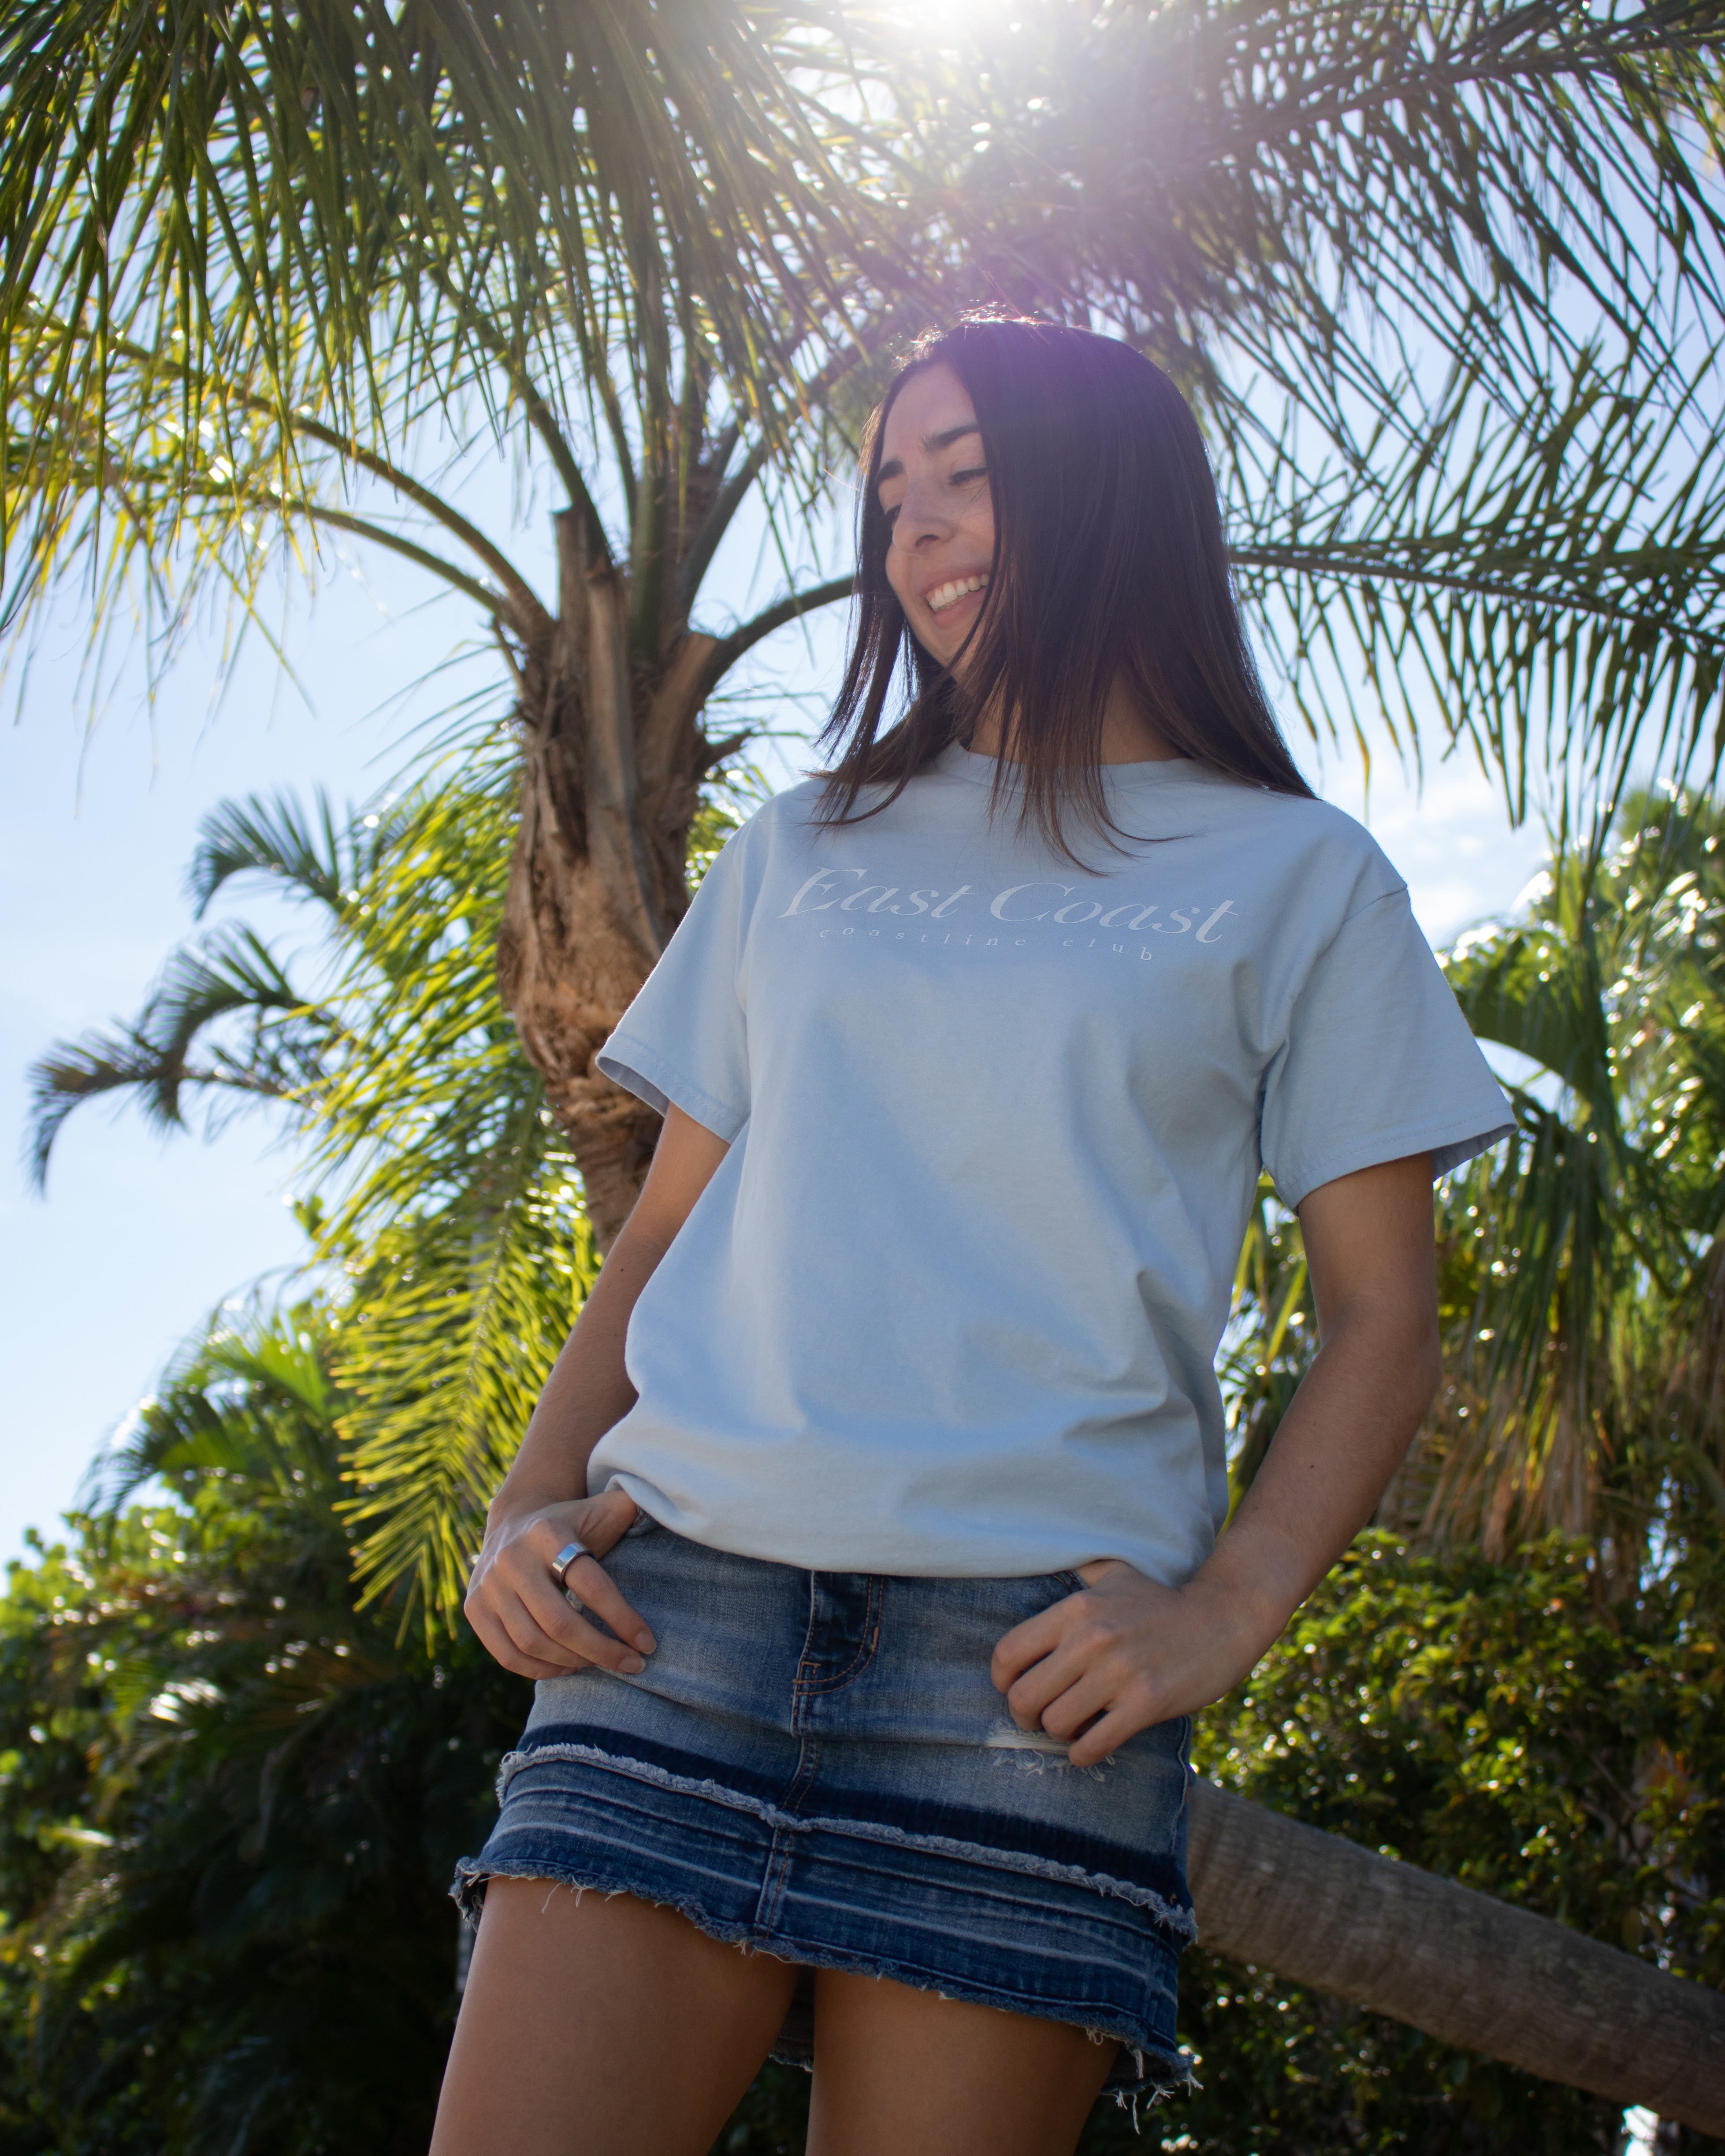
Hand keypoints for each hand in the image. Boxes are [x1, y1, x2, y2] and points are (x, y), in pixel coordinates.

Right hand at [465, 1487, 654, 1680]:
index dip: (623, 1619)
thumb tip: (668, 1508)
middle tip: (632, 1665)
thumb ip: (630, 1510)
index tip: (648, 1643)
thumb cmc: (573, 1523)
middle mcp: (512, 1558)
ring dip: (574, 1662)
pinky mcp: (474, 1608)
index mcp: (548, 1532)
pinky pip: (507, 1654)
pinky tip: (570, 1667)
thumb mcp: (601, 1509)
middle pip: (560, 1622)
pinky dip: (540, 1669)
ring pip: (533, 1643)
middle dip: (601, 1651)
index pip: (591, 1585)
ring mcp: (488, 1585)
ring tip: (604, 1665)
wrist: (515, 1520)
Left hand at [990, 1560, 1269, 1767]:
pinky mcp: (1146, 1702)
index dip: (1001, 1680)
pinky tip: (1090, 1745)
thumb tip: (1043, 1554)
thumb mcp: (1114, 1574)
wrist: (1223, 1617)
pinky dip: (1084, 1753)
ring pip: (1056, 1723)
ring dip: (1059, 1733)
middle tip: (1039, 1717)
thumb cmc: (1161, 1600)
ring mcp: (1119, 1672)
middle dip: (1025, 1715)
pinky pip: (1094, 1743)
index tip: (1013, 1689)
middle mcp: (1092, 1639)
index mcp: (1076, 1609)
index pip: (1008, 1652)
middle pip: (1024, 1696)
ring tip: (1071, 1727)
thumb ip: (1078, 1573)